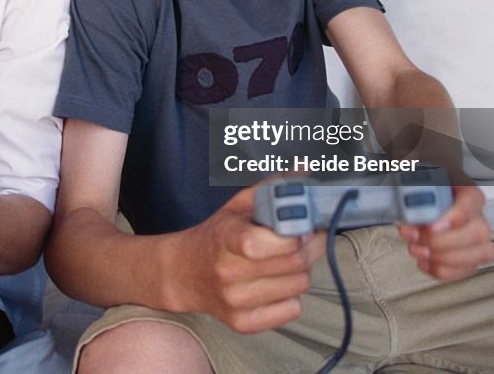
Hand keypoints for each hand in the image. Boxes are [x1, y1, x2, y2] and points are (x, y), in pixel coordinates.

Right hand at [170, 186, 324, 333]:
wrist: (184, 273)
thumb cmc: (217, 235)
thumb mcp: (238, 206)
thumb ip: (274, 187)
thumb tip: (307, 170)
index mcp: (224, 238)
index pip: (262, 242)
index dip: (292, 232)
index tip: (301, 224)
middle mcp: (227, 272)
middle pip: (294, 264)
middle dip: (309, 247)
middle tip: (306, 237)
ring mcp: (235, 301)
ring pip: (299, 286)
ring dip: (300, 271)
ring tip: (284, 261)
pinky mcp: (243, 323)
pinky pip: (292, 310)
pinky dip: (291, 296)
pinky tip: (275, 283)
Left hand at [398, 185, 493, 280]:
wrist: (422, 206)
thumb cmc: (423, 194)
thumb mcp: (417, 184)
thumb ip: (416, 193)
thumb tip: (410, 210)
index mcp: (467, 193)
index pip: (471, 200)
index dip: (454, 217)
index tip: (430, 227)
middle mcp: (478, 217)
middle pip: (477, 233)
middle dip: (441, 242)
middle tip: (415, 238)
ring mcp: (479, 241)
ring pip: (478, 255)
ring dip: (441, 258)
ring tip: (416, 250)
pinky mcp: (471, 260)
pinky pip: (464, 271)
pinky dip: (440, 270)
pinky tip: (424, 261)